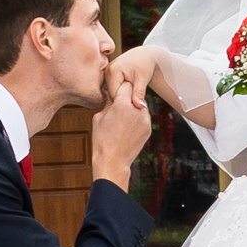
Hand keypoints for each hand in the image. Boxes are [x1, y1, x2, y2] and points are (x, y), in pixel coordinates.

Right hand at [91, 72, 152, 187]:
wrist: (113, 161)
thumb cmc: (101, 140)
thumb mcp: (98, 117)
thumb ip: (108, 103)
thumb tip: (112, 95)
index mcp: (121, 105)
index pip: (125, 85)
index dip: (120, 87)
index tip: (116, 92)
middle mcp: (136, 110)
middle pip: (135, 94)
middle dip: (128, 96)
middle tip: (120, 102)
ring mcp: (144, 120)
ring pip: (141, 105)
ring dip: (134, 106)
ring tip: (123, 117)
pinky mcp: (148, 128)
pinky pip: (143, 116)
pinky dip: (137, 117)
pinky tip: (128, 126)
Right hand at [105, 45, 157, 102]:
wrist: (143, 55)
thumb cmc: (144, 65)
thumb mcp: (143, 80)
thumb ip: (139, 93)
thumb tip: (140, 107)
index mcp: (113, 70)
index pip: (114, 94)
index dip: (125, 101)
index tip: (135, 102)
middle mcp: (106, 71)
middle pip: (110, 94)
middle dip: (122, 99)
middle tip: (135, 98)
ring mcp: (105, 73)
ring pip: (110, 92)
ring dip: (120, 96)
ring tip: (132, 92)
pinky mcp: (107, 75)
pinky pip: (111, 89)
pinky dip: (119, 92)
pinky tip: (128, 90)